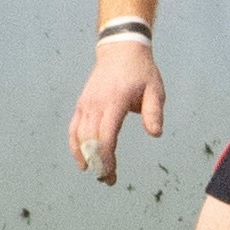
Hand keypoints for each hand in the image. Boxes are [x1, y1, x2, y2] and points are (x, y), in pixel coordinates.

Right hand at [68, 41, 163, 185]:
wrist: (121, 49)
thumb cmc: (141, 71)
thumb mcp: (155, 89)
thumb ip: (154, 112)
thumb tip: (155, 134)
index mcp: (114, 101)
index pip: (106, 135)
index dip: (106, 157)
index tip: (111, 173)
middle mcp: (96, 103)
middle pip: (90, 140)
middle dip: (97, 163)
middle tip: (108, 180)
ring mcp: (86, 103)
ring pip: (79, 136)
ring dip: (86, 157)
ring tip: (97, 174)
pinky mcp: (82, 104)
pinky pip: (74, 128)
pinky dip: (75, 145)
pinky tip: (83, 160)